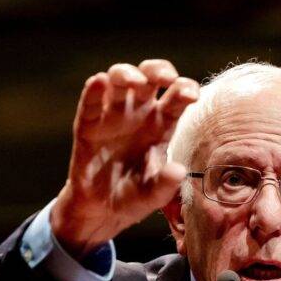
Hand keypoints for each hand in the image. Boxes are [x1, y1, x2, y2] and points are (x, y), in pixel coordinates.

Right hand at [50, 60, 198, 255]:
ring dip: (126, 74)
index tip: (192, 95)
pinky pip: (90, 102)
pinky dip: (93, 90)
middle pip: (150, 77)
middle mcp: (139, 113)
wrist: (101, 210)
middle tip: (166, 78)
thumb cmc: (134, 197)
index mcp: (162, 125)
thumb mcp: (153, 196)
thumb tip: (178, 171)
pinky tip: (98, 82)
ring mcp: (113, 116)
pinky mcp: (88, 124)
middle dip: (158, 70)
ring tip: (135, 82)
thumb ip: (166, 185)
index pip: (176, 97)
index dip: (185, 89)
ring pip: (119, 80)